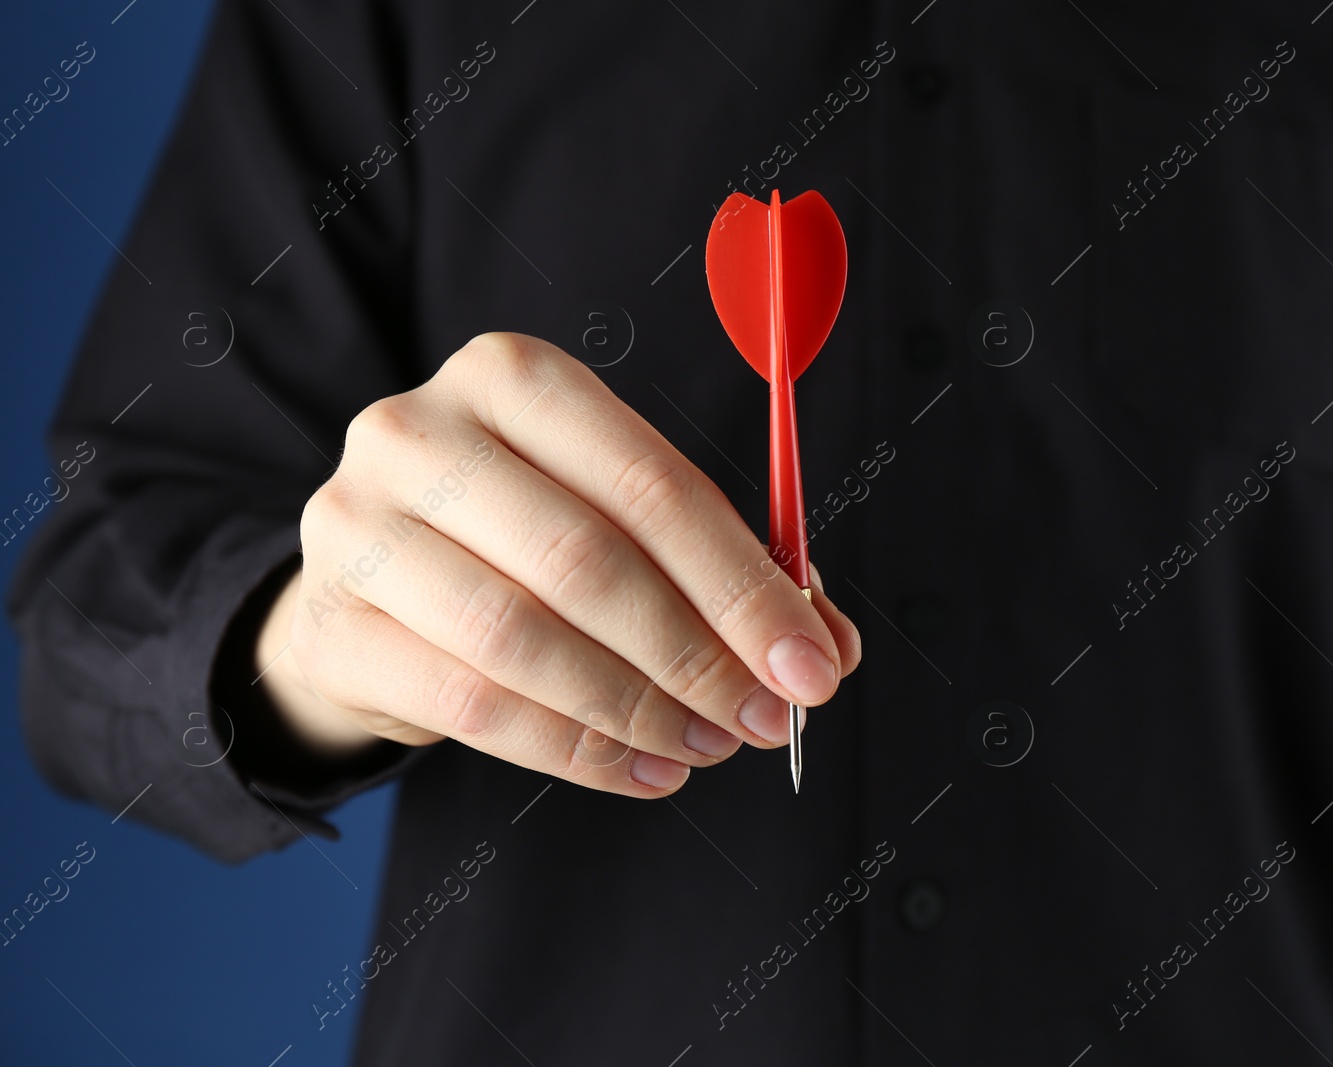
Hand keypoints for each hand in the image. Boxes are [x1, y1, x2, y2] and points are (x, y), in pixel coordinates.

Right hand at [253, 332, 860, 796]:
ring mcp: (357, 526)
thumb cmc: (519, 534)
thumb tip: (823, 647)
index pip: (650, 485)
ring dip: (639, 710)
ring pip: (523, 639)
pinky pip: (472, 707)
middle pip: (586, 561)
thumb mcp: (616, 515)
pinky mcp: (331, 622)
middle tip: (762, 720)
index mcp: (510, 376)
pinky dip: (575, 751)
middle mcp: (419, 432)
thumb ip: (720, 567)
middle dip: (696, 656)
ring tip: (706, 747)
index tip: (810, 664)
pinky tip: (641, 770)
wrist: (370, 581)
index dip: (742, 586)